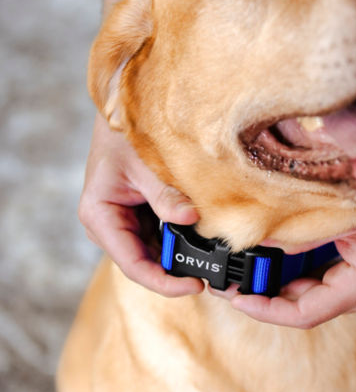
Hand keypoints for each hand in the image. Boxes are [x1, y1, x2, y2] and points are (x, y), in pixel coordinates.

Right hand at [79, 114, 203, 296]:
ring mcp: (126, 223)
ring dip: (185, 257)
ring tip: (219, 264)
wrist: (124, 106)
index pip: (133, 264)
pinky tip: (209, 242)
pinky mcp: (142, 217)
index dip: (164, 281)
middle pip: (147, 263)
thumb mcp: (144, 163)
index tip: (195, 285)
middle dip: (179, 272)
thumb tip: (189, 218)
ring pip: (158, 253)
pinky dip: (185, 240)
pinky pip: (165, 237)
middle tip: (217, 279)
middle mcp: (109, 226)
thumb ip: (164, 194)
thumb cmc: (125, 131)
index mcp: (99, 217)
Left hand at [227, 202, 355, 327]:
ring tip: (248, 271)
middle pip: (307, 307)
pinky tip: (279, 262)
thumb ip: (298, 231)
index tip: (236, 298)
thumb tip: (254, 240)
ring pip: (318, 296)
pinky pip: (330, 286)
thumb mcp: (340, 211)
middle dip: (268, 295)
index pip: (303, 314)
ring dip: (284, 285)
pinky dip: (304, 276)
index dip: (264, 309)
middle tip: (231, 281)